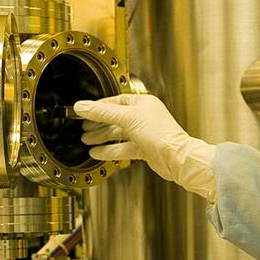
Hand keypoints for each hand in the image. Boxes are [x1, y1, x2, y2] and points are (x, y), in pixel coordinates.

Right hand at [74, 94, 216, 199]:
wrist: (176, 157)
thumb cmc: (160, 134)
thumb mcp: (127, 118)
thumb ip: (103, 113)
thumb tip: (83, 106)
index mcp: (143, 103)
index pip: (116, 101)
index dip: (99, 106)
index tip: (84, 110)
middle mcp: (144, 116)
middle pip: (116, 118)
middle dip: (98, 123)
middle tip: (83, 127)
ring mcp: (144, 133)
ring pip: (118, 134)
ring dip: (101, 137)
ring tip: (86, 140)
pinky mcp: (144, 148)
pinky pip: (122, 148)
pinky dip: (109, 150)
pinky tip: (97, 152)